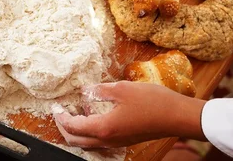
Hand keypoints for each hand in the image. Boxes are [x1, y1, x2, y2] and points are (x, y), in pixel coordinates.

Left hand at [54, 81, 205, 148]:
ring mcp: (117, 143)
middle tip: (59, 112)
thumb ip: (99, 90)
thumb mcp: (121, 89)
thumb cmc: (152, 101)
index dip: (60, 116)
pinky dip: (90, 131)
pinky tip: (93, 116)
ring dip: (77, 131)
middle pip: (76, 140)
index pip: (72, 127)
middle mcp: (108, 140)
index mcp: (104, 128)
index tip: (55, 106)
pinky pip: (100, 141)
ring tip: (73, 113)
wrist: (177, 116)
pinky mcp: (125, 140)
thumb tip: (84, 91)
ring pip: (88, 143)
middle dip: (63, 127)